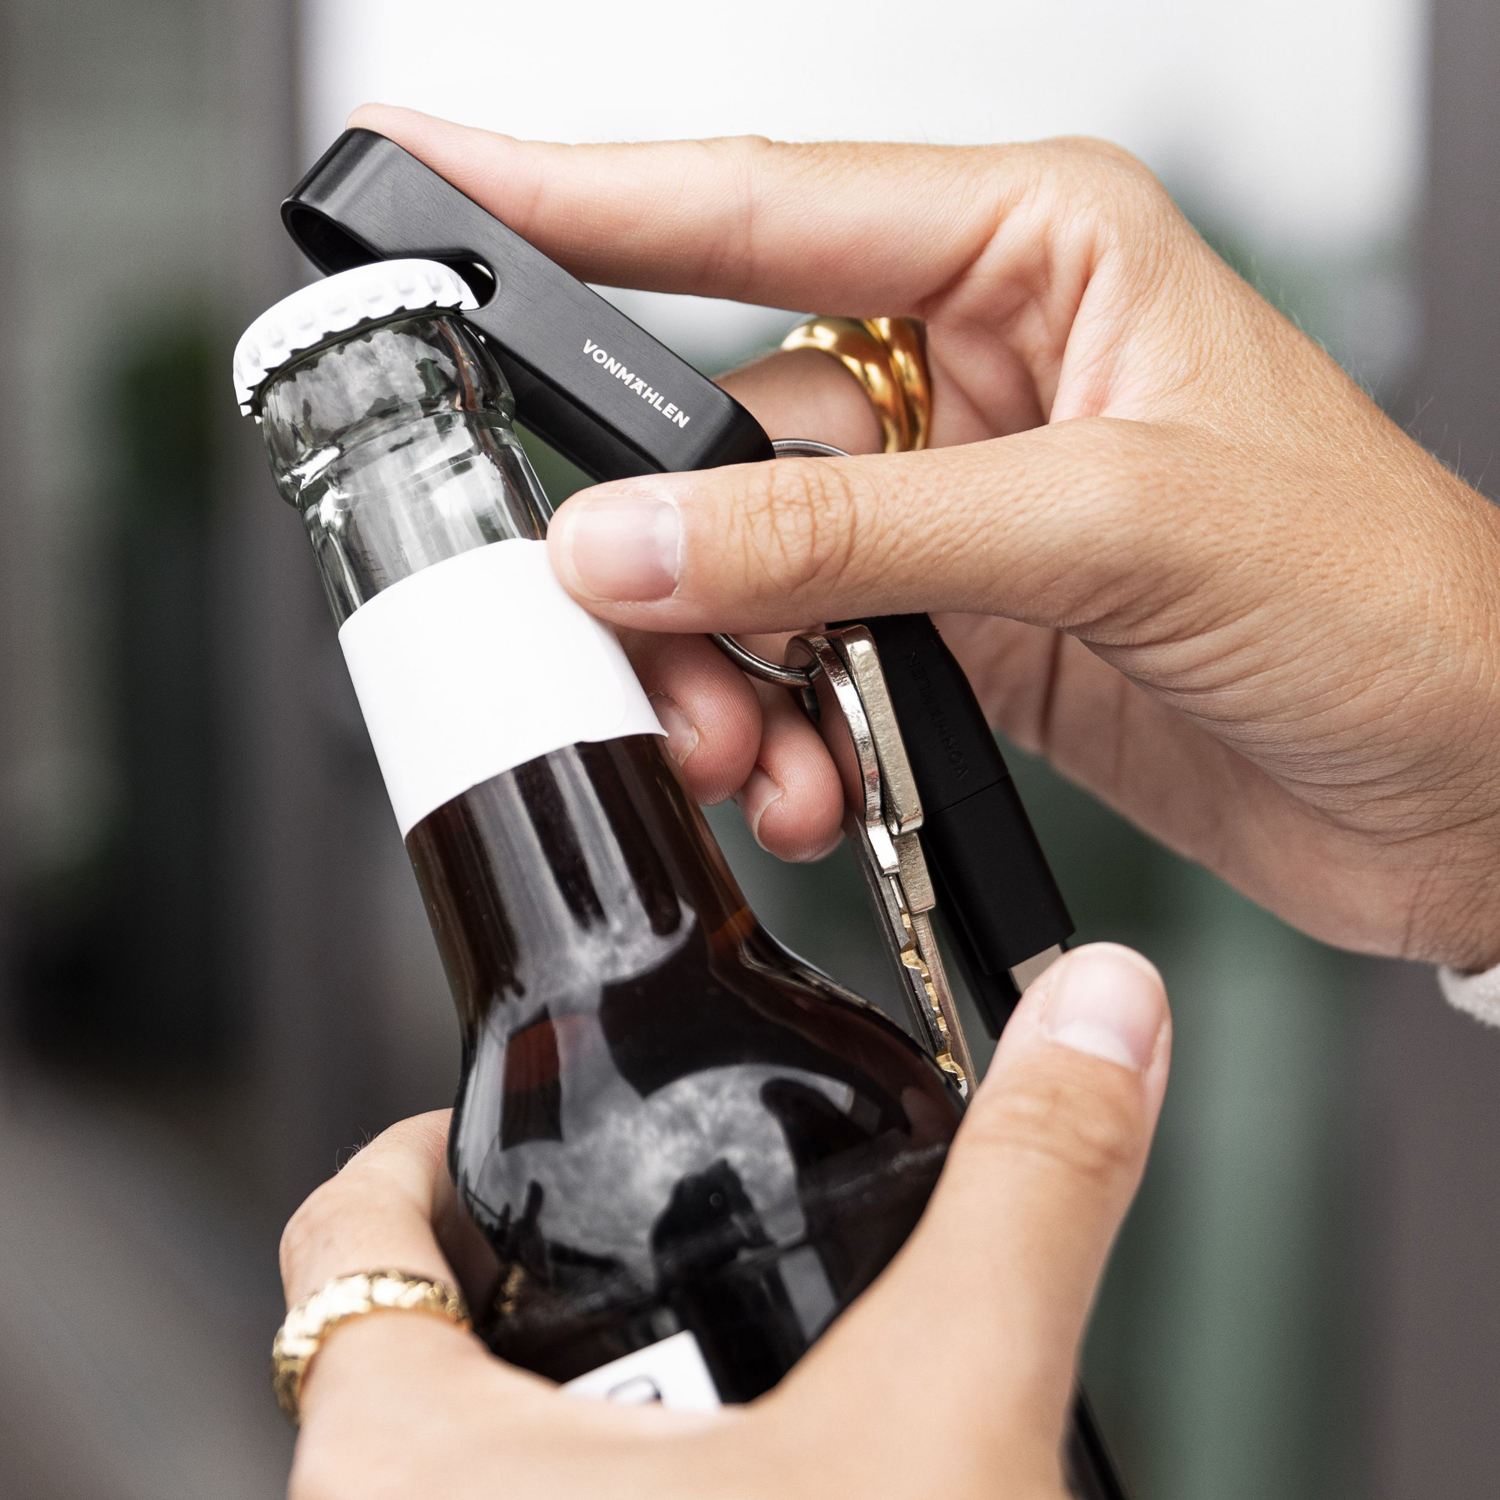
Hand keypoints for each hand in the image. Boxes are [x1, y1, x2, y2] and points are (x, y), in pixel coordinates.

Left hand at [278, 944, 1169, 1499]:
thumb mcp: (938, 1441)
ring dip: (594, 1417)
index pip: (356, 1224)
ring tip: (740, 1396)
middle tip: (676, 1245)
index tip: (523, 1114)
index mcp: (397, 1467)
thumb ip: (1025, 1200)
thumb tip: (1104, 999)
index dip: (439, 1142)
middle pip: (422, 1343)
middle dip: (556, 1282)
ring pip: (471, 1476)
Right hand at [352, 106, 1499, 970]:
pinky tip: (810, 779)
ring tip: (753, 753)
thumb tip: (637, 539)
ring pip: (751, 567)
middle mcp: (980, 366)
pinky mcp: (961, 627)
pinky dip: (783, 726)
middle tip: (621, 637)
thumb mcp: (1114, 529)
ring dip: (724, 670)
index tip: (431, 176)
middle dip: (662, 550)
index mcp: (1033, 250)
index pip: (758, 204)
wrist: (1468, 786)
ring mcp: (960, 507)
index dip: (578, 194)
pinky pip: (807, 659)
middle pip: (728, 431)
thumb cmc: (1388, 602)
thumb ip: (858, 532)